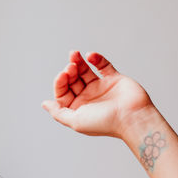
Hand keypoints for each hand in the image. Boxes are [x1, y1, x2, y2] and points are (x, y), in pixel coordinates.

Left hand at [41, 50, 155, 138]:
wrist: (132, 117)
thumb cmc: (105, 122)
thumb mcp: (75, 121)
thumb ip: (59, 112)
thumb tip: (45, 104)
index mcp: (79, 108)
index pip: (63, 92)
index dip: (60, 81)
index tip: (63, 74)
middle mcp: (89, 98)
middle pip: (73, 80)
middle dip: (69, 71)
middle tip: (71, 66)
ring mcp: (102, 88)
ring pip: (86, 71)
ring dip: (79, 62)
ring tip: (75, 54)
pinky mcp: (115, 79)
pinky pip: (104, 66)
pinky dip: (96, 59)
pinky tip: (90, 55)